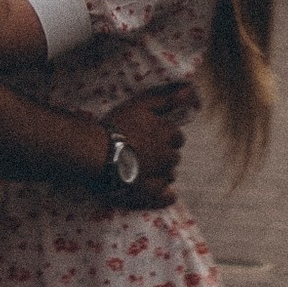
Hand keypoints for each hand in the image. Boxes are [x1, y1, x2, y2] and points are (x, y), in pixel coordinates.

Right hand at [105, 87, 189, 207]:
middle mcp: (167, 156)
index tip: (152, 137)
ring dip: (162, 172)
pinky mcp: (148, 194)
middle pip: (173, 157)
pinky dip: (165, 196)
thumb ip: (165, 98)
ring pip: (169, 175)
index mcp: (167, 135)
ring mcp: (159, 176)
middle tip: (145, 153)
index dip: (166, 137)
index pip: (177, 137)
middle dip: (164, 155)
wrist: (97, 152)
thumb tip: (190, 89)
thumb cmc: (116, 126)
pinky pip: (164, 197)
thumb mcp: (141, 105)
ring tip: (145, 170)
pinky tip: (166, 194)